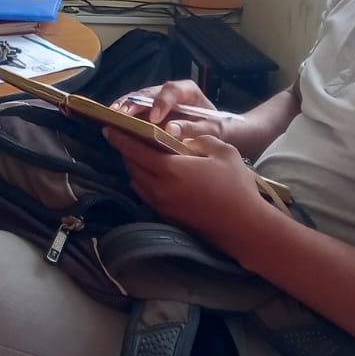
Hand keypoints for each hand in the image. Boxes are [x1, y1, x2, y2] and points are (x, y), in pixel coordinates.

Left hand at [103, 129, 272, 251]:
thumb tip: (183, 137)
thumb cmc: (236, 186)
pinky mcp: (168, 217)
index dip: (120, 138)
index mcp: (169, 169)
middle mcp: (159, 189)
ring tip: (141, 155)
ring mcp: (162, 206)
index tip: (109, 128)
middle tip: (127, 138)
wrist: (245, 227)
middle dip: (127, 151)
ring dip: (135, 168)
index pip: (134, 150)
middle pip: (132, 167)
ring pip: (138, 182)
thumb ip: (199, 139)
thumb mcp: (222, 151)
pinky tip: (156, 176)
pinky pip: (147, 195)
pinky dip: (145, 182)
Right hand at [111, 79, 221, 135]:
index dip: (161, 103)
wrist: (214, 128)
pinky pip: (134, 107)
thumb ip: (192, 128)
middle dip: (135, 102)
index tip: (154, 118)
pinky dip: (123, 112)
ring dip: (124, 106)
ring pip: (138, 97)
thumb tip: (171, 129)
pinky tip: (112, 119)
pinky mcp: (149, 108)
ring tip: (112, 115)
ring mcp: (157, 98)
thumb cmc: (214, 126)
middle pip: (150, 92)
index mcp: (188, 91)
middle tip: (122, 114)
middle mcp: (170, 91)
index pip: (173, 91)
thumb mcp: (210, 129)